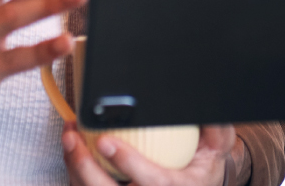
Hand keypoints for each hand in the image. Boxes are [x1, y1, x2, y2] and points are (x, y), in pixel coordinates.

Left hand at [63, 123, 235, 185]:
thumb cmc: (200, 171)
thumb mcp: (216, 151)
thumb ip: (216, 130)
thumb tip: (208, 107)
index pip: (151, 182)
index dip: (128, 163)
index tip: (106, 141)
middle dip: (85, 166)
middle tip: (73, 138)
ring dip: (74, 166)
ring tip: (68, 136)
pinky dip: (75, 171)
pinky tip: (72, 148)